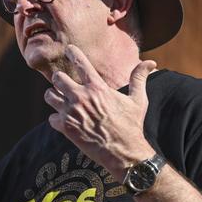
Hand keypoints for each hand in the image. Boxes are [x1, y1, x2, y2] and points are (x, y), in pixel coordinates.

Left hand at [44, 44, 156, 180]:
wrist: (123, 153)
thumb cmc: (131, 125)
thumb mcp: (138, 100)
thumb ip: (139, 78)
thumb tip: (151, 62)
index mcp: (97, 88)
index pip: (79, 62)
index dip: (72, 52)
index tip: (68, 49)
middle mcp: (81, 97)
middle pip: (58, 78)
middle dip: (60, 79)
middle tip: (64, 83)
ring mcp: (72, 113)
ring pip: (50, 96)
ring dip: (54, 97)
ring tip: (61, 101)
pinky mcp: (66, 128)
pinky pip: (51, 117)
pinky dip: (56, 119)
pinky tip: (65, 121)